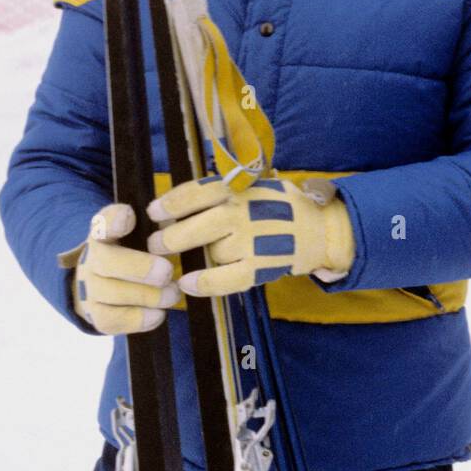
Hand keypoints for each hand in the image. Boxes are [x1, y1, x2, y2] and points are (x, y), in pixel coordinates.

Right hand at [59, 203, 181, 335]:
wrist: (109, 282)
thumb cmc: (138, 251)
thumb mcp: (146, 232)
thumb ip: (161, 226)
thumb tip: (183, 226)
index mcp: (106, 232)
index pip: (103, 221)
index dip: (114, 219)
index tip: (129, 217)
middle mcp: (92, 258)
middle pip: (106, 262)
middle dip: (139, 268)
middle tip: (167, 273)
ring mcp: (90, 288)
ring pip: (110, 293)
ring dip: (147, 296)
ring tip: (173, 294)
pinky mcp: (95, 314)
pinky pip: (110, 320)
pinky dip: (137, 320)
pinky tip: (159, 315)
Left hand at [146, 176, 354, 297]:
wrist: (318, 228)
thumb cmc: (276, 206)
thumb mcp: (252, 187)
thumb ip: (220, 193)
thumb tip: (173, 205)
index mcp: (240, 189)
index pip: (198, 192)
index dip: (171, 203)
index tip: (153, 212)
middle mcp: (244, 212)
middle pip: (198, 225)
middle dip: (171, 237)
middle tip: (154, 245)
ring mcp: (253, 240)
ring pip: (212, 252)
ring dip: (199, 256)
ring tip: (193, 259)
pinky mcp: (259, 266)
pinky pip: (225, 278)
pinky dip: (204, 283)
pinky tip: (187, 284)